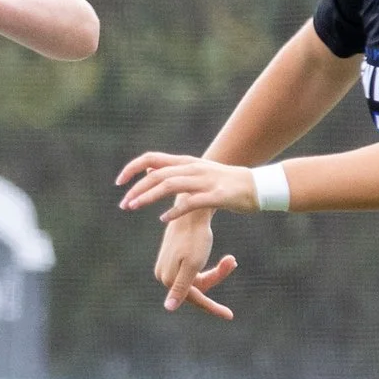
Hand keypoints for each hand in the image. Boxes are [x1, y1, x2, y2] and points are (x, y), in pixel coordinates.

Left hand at [115, 151, 258, 219]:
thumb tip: (150, 170)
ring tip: (134, 207)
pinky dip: (175, 210)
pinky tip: (163, 219)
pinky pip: (192, 202)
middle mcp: (193, 168)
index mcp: (187, 162)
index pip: (151, 158)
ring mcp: (206, 181)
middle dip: (137, 188)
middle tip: (123, 205)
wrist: (259, 186)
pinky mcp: (218, 195)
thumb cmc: (226, 183)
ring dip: (149, 196)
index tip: (119, 183)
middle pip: (157, 174)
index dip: (132, 168)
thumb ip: (174, 171)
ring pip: (170, 184)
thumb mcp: (197, 172)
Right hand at [151, 210, 239, 319]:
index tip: (230, 315)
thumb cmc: (196, 236)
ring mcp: (168, 266)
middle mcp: (163, 275)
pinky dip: (208, 265)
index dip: (212, 307)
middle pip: (195, 288)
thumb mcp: (193, 264)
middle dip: (215, 277)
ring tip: (231, 259)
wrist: (191, 208)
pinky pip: (193, 270)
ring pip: (196, 279)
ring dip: (215, 271)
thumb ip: (182, 287)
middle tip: (232, 261)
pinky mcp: (174, 258)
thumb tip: (168, 308)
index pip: (194, 299)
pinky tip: (223, 257)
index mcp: (168, 278)